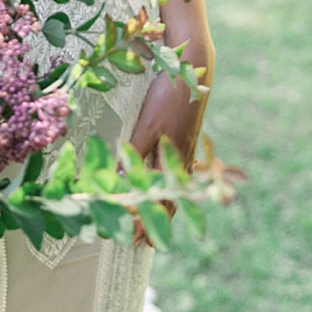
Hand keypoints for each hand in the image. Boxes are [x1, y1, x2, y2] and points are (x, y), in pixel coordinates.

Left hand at [127, 73, 202, 248]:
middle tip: (140, 243)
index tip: (134, 243)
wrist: (194, 69)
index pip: (161, 204)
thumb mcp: (147, 126)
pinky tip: (164, 184)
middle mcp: (183, 160)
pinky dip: (168, 185)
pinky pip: (177, 171)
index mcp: (174, 161)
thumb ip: (134, 154)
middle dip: (155, 222)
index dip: (148, 225)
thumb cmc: (168, 97)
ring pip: (174, 187)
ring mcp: (186, 148)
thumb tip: (118, 182)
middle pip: (171, 200)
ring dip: (162, 206)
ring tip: (151, 223)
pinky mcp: (185, 136)